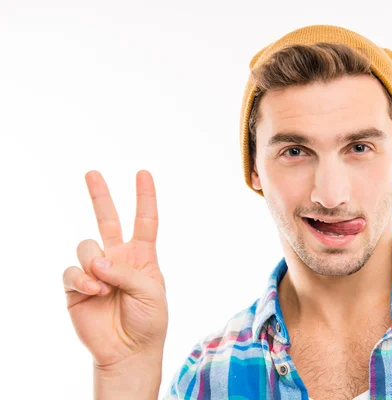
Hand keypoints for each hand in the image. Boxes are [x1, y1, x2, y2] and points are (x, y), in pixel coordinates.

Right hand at [63, 170, 167, 369]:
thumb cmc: (148, 320)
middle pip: (107, 220)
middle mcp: (117, 258)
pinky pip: (72, 271)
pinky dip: (82, 278)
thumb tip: (97, 261)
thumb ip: (127, 272)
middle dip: (100, 196)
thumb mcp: (151, 292)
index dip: (144, 197)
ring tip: (104, 285)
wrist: (129, 350)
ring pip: (86, 246)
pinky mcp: (77, 287)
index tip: (143, 173)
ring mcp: (96, 270)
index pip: (145, 221)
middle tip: (92, 173)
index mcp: (142, 256)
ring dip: (94, 262)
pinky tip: (94, 290)